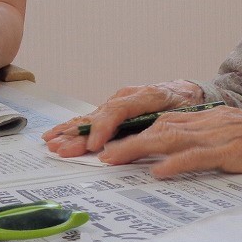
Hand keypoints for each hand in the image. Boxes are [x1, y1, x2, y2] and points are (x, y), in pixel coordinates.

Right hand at [42, 80, 205, 155]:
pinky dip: (73, 127)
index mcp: (145, 95)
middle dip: (79, 135)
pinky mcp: (113, 110)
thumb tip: (134, 144)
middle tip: (63, 149)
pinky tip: (57, 133)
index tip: (94, 145)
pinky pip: (91, 119)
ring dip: (71, 131)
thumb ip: (158, 126)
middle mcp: (127, 97)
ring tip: (52, 142)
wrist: (189, 92)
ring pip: (91, 117)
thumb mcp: (180, 114)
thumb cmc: (186, 103)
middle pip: (99, 116)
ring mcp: (118, 102)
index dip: (104, 128)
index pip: (118, 110)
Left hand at [96, 107, 241, 191]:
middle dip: (122, 137)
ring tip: (111, 159)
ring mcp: (217, 134)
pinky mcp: (232, 151)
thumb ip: (200, 144)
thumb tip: (169, 159)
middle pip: (154, 125)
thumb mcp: (227, 136)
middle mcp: (205, 121)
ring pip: (169, 137)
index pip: (158, 119)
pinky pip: (200, 157)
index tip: (102, 139)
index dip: (128, 128)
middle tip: (93, 151)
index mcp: (203, 117)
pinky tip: (159, 172)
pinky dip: (177, 163)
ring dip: (137, 148)